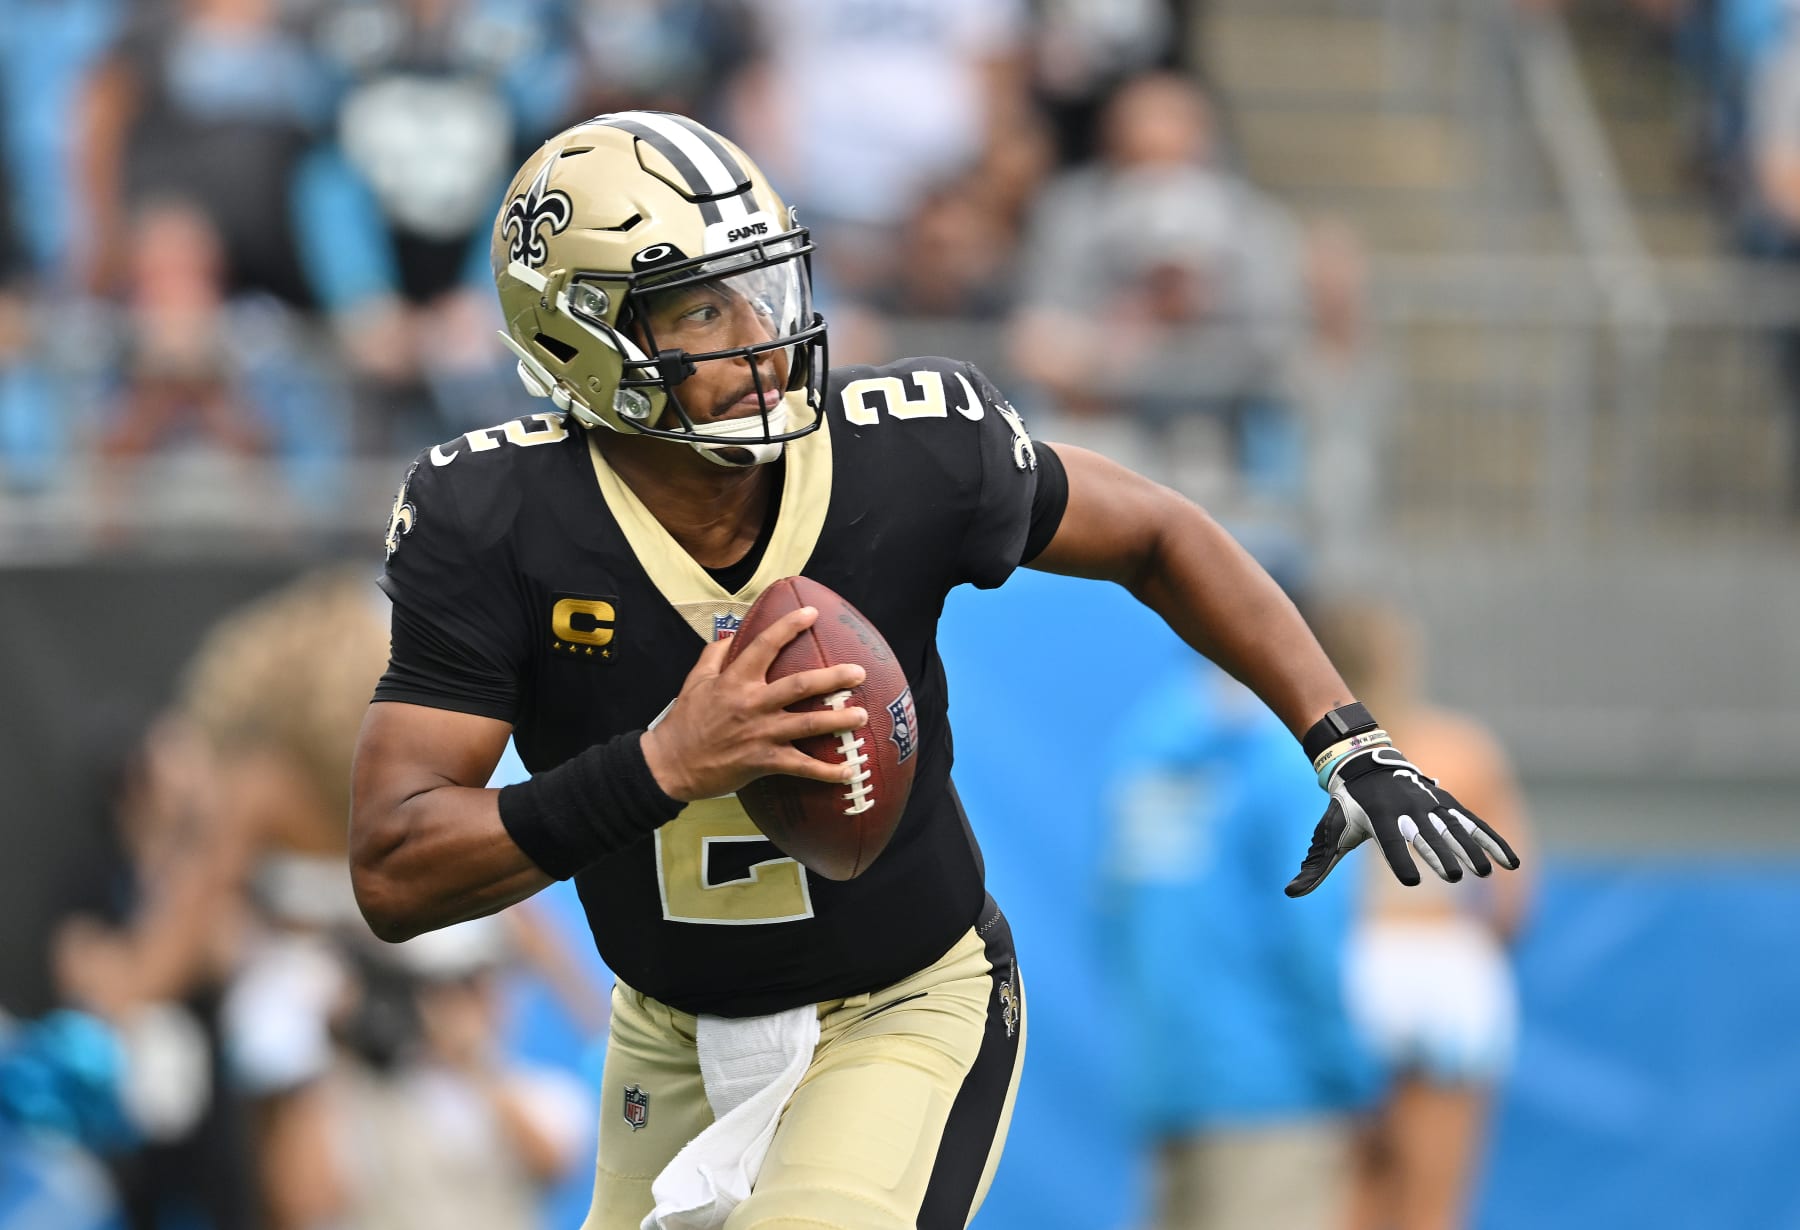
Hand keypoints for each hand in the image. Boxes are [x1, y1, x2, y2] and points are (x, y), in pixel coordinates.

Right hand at [641, 605, 867, 801]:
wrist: (671, 764)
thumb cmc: (685, 721)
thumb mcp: (695, 680)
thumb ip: (715, 654)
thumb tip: (734, 633)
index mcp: (735, 680)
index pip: (765, 645)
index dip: (789, 626)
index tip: (812, 613)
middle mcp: (752, 704)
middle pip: (800, 686)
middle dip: (833, 678)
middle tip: (858, 672)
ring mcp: (760, 734)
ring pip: (807, 724)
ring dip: (838, 720)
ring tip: (862, 715)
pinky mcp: (763, 762)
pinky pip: (801, 767)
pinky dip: (827, 771)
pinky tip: (849, 771)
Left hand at [1285, 745, 1519, 896]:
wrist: (1363, 761)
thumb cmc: (1346, 806)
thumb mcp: (1329, 833)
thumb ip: (1316, 867)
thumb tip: (1290, 893)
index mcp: (1376, 815)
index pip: (1388, 840)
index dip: (1399, 858)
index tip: (1411, 881)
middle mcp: (1406, 807)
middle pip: (1424, 833)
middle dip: (1439, 853)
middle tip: (1454, 877)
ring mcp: (1429, 802)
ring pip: (1453, 826)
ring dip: (1470, 848)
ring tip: (1486, 873)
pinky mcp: (1446, 803)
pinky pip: (1473, 822)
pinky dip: (1492, 840)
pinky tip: (1511, 862)